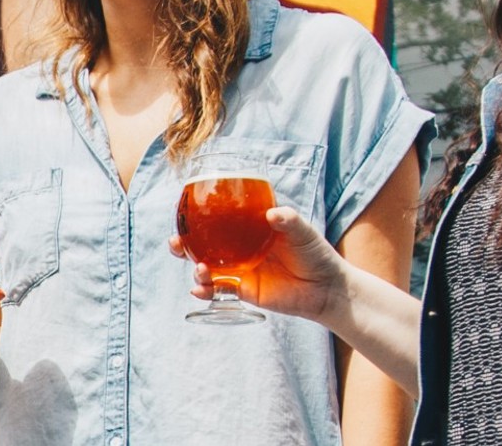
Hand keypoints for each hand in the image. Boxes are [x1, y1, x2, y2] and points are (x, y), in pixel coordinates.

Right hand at [170, 206, 347, 321]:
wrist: (327, 289)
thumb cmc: (316, 254)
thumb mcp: (303, 232)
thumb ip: (288, 220)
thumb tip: (272, 213)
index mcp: (249, 228)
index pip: (219, 218)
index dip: (197, 215)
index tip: (183, 211)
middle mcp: (240, 247)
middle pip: (203, 243)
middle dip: (183, 243)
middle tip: (175, 242)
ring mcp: (240, 269)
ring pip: (206, 267)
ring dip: (195, 267)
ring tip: (199, 268)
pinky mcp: (243, 290)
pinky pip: (218, 290)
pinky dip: (205, 290)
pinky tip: (199, 290)